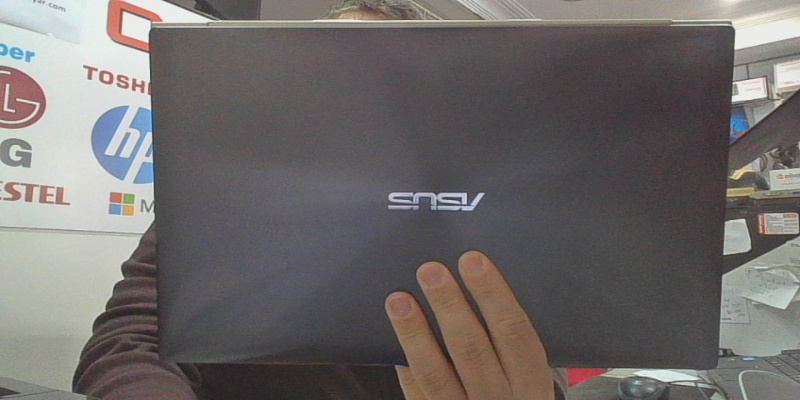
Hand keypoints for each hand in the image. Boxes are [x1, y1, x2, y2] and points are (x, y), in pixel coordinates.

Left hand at [384, 251, 554, 399]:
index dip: (493, 293)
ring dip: (414, 332)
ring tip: (399, 300)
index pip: (514, 331)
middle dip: (448, 304)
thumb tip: (476, 277)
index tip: (472, 260)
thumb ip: (507, 339)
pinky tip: (392, 337)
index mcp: (531, 382)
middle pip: (471, 349)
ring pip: (435, 373)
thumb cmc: (514, 392)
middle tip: (430, 270)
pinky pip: (416, 391)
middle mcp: (499, 399)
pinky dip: (404, 363)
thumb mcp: (525, 373)